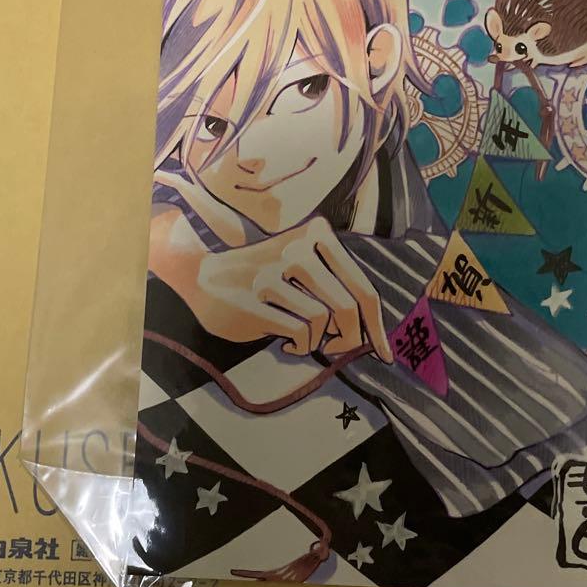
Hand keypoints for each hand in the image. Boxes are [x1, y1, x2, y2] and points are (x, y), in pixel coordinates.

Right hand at [153, 172, 391, 362]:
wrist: (201, 276)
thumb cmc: (263, 279)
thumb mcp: (302, 266)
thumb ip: (336, 287)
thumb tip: (374, 336)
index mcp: (317, 234)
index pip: (363, 287)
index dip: (378, 326)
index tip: (385, 352)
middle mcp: (298, 246)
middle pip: (349, 308)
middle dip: (350, 339)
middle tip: (337, 348)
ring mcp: (275, 270)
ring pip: (324, 322)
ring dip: (319, 342)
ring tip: (303, 341)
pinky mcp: (257, 297)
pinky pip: (299, 334)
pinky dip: (300, 347)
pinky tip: (285, 344)